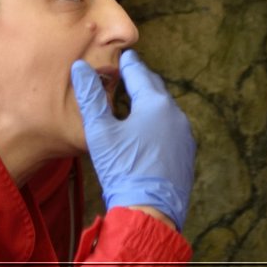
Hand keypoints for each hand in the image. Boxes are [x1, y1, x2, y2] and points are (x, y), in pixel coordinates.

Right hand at [70, 49, 194, 229]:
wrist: (150, 212)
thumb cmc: (122, 170)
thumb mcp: (100, 131)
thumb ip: (90, 96)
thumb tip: (79, 67)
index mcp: (155, 104)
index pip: (139, 73)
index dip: (128, 63)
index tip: (124, 55)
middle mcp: (175, 115)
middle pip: (155, 89)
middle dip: (141, 80)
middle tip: (128, 73)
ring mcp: (185, 135)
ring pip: (165, 110)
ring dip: (150, 102)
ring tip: (135, 101)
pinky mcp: (187, 153)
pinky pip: (172, 129)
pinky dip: (159, 123)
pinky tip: (148, 131)